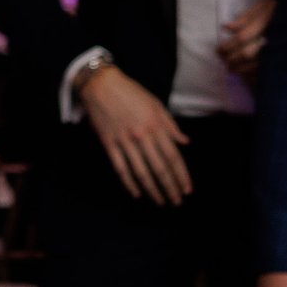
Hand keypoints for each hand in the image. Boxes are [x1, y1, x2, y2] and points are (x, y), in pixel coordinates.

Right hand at [79, 63, 191, 204]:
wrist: (100, 85)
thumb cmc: (131, 92)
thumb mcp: (156, 104)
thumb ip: (171, 126)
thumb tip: (185, 142)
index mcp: (156, 126)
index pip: (173, 157)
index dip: (181, 175)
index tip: (186, 189)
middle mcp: (142, 136)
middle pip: (159, 168)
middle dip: (170, 187)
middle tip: (176, 202)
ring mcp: (124, 141)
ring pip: (141, 172)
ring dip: (152, 189)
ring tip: (159, 201)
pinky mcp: (108, 144)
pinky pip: (120, 167)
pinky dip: (128, 182)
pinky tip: (136, 193)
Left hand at [216, 0, 275, 83]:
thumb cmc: (282, 9)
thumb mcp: (264, 7)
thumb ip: (246, 17)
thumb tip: (226, 27)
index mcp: (268, 22)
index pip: (242, 38)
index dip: (227, 46)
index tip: (219, 50)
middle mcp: (275, 38)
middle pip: (247, 54)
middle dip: (232, 59)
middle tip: (224, 61)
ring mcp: (282, 51)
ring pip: (256, 65)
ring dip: (240, 69)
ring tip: (232, 69)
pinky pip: (268, 73)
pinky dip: (255, 76)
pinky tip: (247, 76)